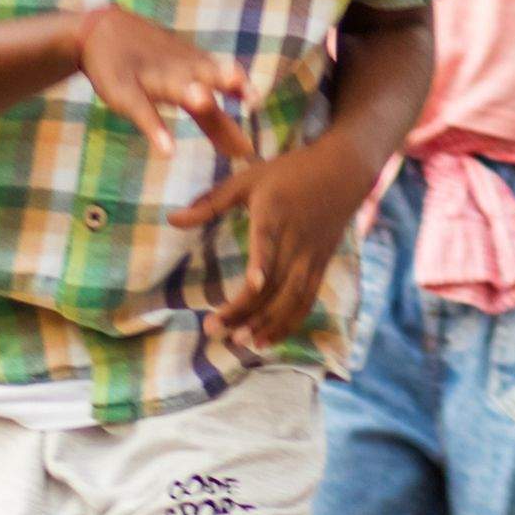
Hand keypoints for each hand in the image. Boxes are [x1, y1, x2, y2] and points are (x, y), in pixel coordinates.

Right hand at [75, 5, 252, 169]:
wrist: (100, 31)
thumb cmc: (153, 66)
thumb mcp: (185, 90)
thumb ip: (214, 122)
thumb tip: (245, 151)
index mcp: (194, 67)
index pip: (220, 74)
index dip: (239, 85)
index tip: (256, 99)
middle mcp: (177, 68)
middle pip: (201, 71)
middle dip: (221, 77)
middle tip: (240, 85)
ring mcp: (149, 76)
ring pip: (170, 82)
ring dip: (187, 90)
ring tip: (203, 99)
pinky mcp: (123, 90)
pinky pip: (140, 109)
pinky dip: (154, 128)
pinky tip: (168, 150)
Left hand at [181, 115, 375, 354]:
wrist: (343, 170)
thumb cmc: (288, 172)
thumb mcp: (247, 179)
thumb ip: (210, 203)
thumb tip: (171, 220)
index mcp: (274, 212)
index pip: (267, 241)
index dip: (262, 263)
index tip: (253, 284)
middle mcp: (295, 238)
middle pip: (273, 281)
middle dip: (245, 310)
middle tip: (213, 330)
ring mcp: (310, 256)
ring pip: (291, 298)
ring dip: (267, 324)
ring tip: (239, 343)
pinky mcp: (320, 266)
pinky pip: (306, 302)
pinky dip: (288, 324)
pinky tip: (265, 341)